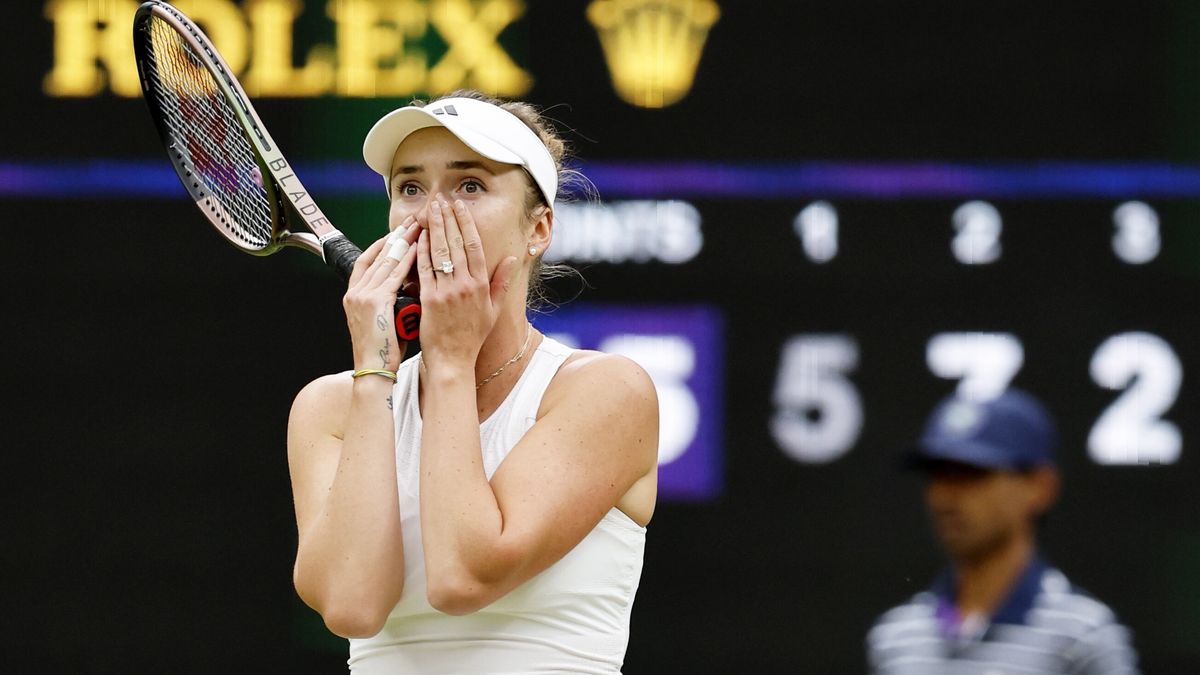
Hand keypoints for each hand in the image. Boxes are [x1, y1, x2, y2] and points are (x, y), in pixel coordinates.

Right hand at [344, 217, 419, 370]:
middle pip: (378, 255)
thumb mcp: (382, 319)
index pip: (368, 259)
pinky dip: (407, 259)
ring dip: (404, 241)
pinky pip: (394, 274)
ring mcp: (363, 295)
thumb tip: (408, 286)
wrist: (374, 372)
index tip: (399, 231)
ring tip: (419, 225)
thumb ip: (389, 300)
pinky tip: (419, 247)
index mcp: (354, 295)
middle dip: (397, 235)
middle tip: (413, 219)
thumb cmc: (383, 351)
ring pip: (386, 260)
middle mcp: (355, 291)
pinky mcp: (375, 302)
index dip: (384, 243)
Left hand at [416, 196, 519, 371]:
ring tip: (430, 210)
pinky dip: (421, 251)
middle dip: (448, 219)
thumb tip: (511, 258)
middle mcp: (465, 286)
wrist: (453, 359)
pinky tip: (418, 236)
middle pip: (456, 244)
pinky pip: (424, 269)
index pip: (474, 246)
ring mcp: (446, 292)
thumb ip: (502, 282)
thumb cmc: (473, 336)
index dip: (466, 223)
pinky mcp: (428, 299)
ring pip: (439, 252)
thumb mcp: (494, 309)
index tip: (460, 206)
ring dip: (434, 228)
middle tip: (442, 200)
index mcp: (481, 286)